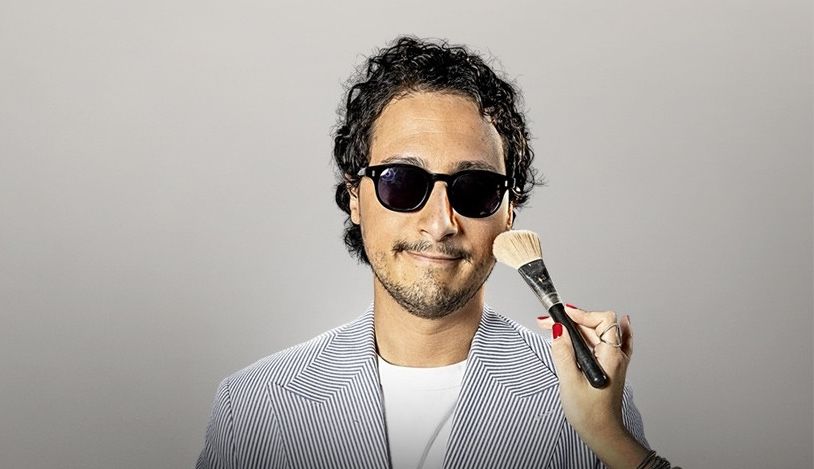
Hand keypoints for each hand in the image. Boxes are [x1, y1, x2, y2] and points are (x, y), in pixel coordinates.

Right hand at [538, 305, 648, 467]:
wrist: (602, 433)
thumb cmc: (589, 414)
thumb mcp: (570, 381)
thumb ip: (563, 352)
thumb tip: (557, 328)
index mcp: (610, 356)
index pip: (602, 320)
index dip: (581, 313)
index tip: (562, 314)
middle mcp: (616, 356)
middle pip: (597, 325)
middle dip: (572, 320)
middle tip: (548, 322)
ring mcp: (615, 361)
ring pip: (598, 334)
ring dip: (579, 327)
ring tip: (556, 326)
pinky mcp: (610, 367)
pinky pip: (613, 342)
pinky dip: (607, 332)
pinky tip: (617, 323)